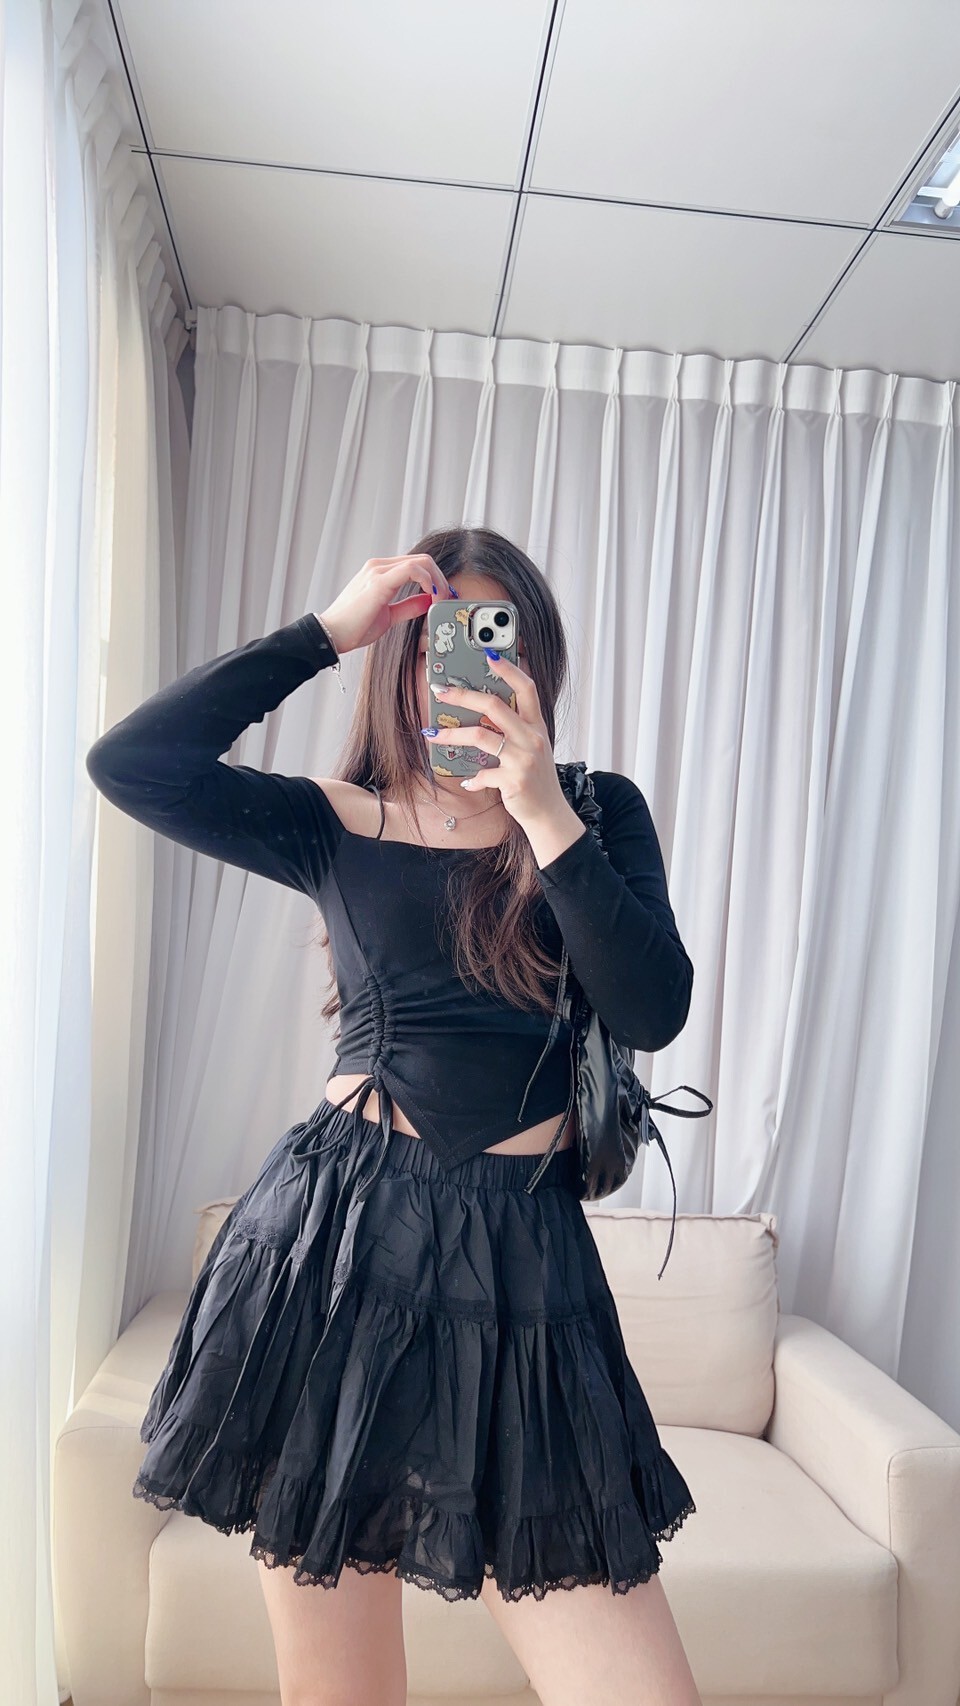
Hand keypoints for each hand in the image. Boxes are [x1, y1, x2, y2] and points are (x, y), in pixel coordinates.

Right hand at [316, 555, 453, 655]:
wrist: (333, 635)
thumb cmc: (355, 627)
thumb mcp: (388, 615)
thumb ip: (408, 606)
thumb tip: (428, 601)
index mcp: (380, 572)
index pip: (417, 565)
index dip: (436, 580)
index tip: (444, 598)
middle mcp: (379, 566)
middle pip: (423, 560)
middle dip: (441, 579)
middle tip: (447, 600)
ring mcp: (378, 571)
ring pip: (421, 561)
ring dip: (437, 581)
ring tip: (441, 600)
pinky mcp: (378, 582)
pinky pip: (411, 570)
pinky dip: (427, 582)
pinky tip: (430, 596)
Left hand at [423, 651, 570, 832]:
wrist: (549, 813)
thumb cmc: (536, 779)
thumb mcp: (532, 747)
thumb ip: (513, 729)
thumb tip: (481, 711)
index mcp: (537, 726)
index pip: (526, 688)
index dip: (508, 669)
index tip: (489, 654)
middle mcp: (532, 738)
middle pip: (494, 705)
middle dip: (463, 695)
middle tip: (441, 691)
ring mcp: (523, 759)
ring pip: (480, 736)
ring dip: (452, 735)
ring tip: (433, 735)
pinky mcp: (513, 781)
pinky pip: (483, 774)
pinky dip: (472, 778)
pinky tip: (467, 781)